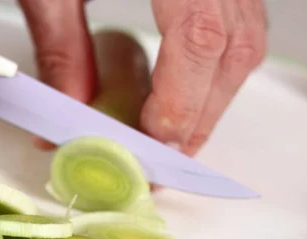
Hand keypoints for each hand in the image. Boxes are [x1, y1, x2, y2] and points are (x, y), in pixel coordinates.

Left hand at [18, 0, 266, 156]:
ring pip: (245, 35)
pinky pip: (239, 17)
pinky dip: (214, 63)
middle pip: (235, 44)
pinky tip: (185, 85)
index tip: (157, 142)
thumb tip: (71, 105)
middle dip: (202, 110)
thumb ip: (60, 41)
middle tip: (167, 153)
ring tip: (175, 129)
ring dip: (213, 93)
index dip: (183, 100)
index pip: (200, 35)